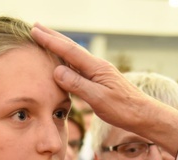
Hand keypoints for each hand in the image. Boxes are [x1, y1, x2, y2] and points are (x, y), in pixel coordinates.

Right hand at [30, 24, 177, 155]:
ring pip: (74, 55)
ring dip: (58, 46)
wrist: (142, 115)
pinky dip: (66, 59)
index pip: (68, 51)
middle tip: (36, 26)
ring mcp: (98, 72)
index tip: (35, 31)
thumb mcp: (98, 99)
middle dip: (52, 37)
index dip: (50, 41)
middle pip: (71, 47)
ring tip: (45, 38)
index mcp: (96, 67)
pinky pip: (78, 66)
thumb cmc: (123, 109)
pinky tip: (63, 61)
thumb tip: (57, 70)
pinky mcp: (99, 80)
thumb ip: (78, 84)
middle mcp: (97, 66)